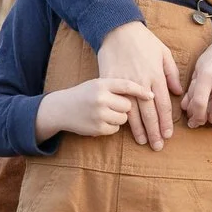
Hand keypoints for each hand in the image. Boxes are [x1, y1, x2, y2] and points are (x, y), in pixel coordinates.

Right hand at [36, 76, 156, 141]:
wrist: (61, 108)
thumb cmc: (85, 94)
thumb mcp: (98, 83)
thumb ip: (117, 85)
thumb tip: (145, 92)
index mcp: (102, 83)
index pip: (127, 85)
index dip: (141, 91)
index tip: (151, 96)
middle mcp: (100, 97)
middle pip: (128, 105)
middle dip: (124, 107)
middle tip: (113, 104)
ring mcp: (98, 113)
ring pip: (124, 118)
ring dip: (119, 117)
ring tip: (105, 112)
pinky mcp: (97, 128)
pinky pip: (116, 129)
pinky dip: (111, 126)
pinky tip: (100, 120)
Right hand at [97, 23, 180, 147]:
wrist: (117, 30)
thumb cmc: (143, 41)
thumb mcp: (163, 53)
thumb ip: (172, 73)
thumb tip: (177, 92)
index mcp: (156, 76)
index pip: (163, 105)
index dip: (166, 122)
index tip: (168, 135)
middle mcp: (141, 83)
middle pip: (150, 113)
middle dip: (155, 132)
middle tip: (158, 146)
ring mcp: (125, 84)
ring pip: (134, 113)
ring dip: (140, 130)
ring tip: (144, 142)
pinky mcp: (111, 83)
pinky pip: (119, 104)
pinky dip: (124, 118)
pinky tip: (127, 128)